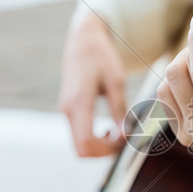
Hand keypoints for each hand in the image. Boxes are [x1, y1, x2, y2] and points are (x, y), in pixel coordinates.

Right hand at [59, 10, 126, 156]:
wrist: (83, 39)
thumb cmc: (101, 55)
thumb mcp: (116, 80)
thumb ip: (119, 109)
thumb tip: (125, 135)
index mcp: (78, 102)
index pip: (87, 142)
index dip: (108, 149)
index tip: (126, 139)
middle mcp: (68, 110)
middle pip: (81, 150)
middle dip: (104, 152)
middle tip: (124, 140)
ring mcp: (66, 111)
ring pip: (79, 145)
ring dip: (100, 147)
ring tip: (118, 134)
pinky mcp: (69, 110)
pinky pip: (79, 135)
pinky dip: (94, 140)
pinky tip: (109, 130)